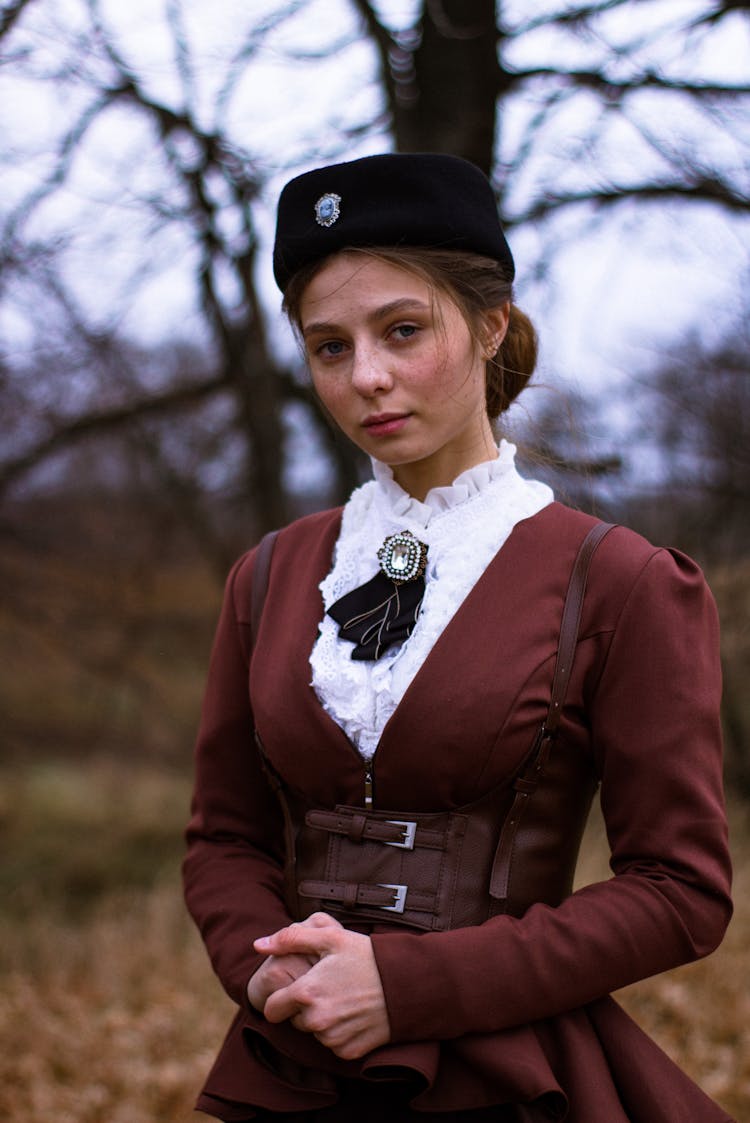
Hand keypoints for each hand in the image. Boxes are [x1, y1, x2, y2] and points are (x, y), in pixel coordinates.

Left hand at [252, 912, 390, 1059]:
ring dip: (323, 1020)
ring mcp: (332, 1039)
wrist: (406, 984)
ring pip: (314, 1033)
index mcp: (306, 993)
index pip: (271, 1009)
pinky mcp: (349, 1052)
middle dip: (305, 1008)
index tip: (296, 990)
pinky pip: (333, 1045)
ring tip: (344, 998)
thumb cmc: (366, 956)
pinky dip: (340, 1033)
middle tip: (329, 988)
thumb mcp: (330, 937)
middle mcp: (316, 1021)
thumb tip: (257, 945)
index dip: (281, 998)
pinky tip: (354, 1014)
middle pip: (294, 1021)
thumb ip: (290, 939)